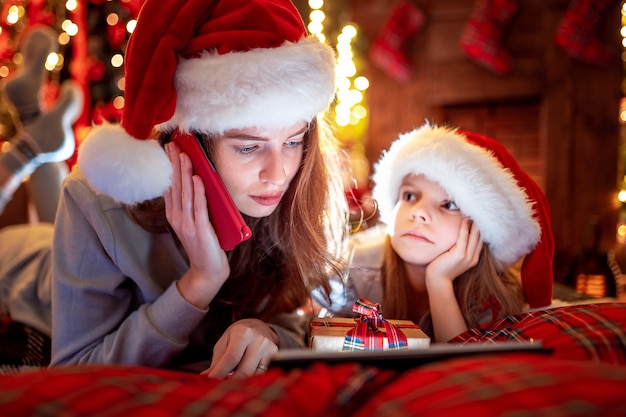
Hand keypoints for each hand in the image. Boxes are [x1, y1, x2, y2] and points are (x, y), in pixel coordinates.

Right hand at [164, 141, 229, 308]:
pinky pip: (198, 207)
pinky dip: (198, 192)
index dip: (169, 167)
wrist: (207, 270)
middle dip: (174, 164)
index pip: (170, 186)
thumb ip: (193, 204)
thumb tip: (197, 182)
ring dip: (185, 173)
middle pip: (175, 186)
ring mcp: (187, 224)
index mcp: (175, 215)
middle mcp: (178, 218)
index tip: (169, 149)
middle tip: (173, 145)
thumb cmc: (204, 244)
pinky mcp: (200, 230)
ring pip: (185, 193)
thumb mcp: (195, 222)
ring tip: (185, 156)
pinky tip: (197, 179)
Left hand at [200, 318, 278, 378]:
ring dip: (240, 383)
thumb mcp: (224, 342)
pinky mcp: (276, 357)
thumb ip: (216, 361)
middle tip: (219, 387)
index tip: (210, 382)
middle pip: (244, 370)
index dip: (220, 373)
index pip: (231, 358)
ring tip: (230, 383)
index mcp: (243, 333)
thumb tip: (206, 377)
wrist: (258, 326)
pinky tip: (243, 381)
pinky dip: (251, 380)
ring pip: (254, 375)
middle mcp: (259, 340)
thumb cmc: (237, 335)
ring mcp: (270, 349)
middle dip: (230, 382)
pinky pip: (262, 375)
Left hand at [425, 217, 482, 288]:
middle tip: (478, 212)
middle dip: (480, 224)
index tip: (479, 218)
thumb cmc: (442, 268)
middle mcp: (473, 257)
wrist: (438, 281)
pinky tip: (464, 220)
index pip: (480, 241)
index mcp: (473, 258)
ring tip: (472, 212)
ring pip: (474, 236)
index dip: (480, 229)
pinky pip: (464, 237)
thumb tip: (457, 238)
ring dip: (474, 223)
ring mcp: (467, 256)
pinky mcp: (460, 254)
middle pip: (480, 237)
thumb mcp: (453, 258)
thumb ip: (458, 249)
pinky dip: (465, 228)